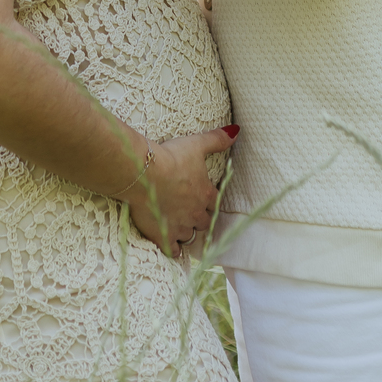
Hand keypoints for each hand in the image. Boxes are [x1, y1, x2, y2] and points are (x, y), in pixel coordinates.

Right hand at [128, 129, 232, 254]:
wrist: (145, 174)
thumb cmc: (171, 157)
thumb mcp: (196, 144)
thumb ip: (217, 139)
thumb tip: (236, 131)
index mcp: (206, 194)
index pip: (214, 203)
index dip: (209, 201)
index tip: (203, 198)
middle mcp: (196, 213)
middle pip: (204, 222)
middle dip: (199, 218)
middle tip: (190, 212)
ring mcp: (180, 227)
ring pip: (189, 236)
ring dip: (186, 232)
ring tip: (179, 227)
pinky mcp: (164, 236)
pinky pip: (173, 250)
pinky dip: (173, 248)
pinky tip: (171, 244)